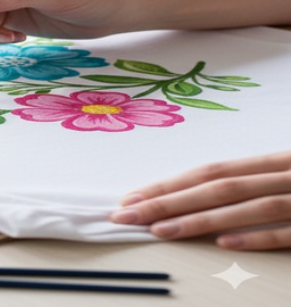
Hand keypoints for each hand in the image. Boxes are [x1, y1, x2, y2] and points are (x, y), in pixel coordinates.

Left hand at [110, 152, 290, 249]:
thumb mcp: (285, 170)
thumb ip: (249, 180)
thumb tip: (195, 193)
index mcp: (274, 161)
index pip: (211, 172)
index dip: (170, 184)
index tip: (133, 198)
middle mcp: (286, 176)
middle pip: (220, 187)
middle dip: (170, 201)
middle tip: (129, 215)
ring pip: (250, 207)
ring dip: (202, 219)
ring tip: (160, 230)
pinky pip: (288, 231)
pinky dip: (257, 236)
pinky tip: (224, 243)